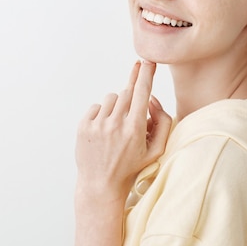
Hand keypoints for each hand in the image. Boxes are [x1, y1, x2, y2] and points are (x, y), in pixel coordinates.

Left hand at [75, 60, 171, 199]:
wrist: (100, 184)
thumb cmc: (131, 167)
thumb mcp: (156, 151)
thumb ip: (163, 122)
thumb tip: (152, 99)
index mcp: (135, 129)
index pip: (142, 92)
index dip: (145, 74)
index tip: (147, 61)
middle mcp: (115, 124)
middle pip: (127, 92)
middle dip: (133, 95)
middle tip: (132, 107)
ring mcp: (97, 125)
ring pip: (112, 98)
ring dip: (117, 107)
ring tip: (117, 128)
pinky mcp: (83, 126)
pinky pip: (96, 106)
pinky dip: (102, 114)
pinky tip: (104, 132)